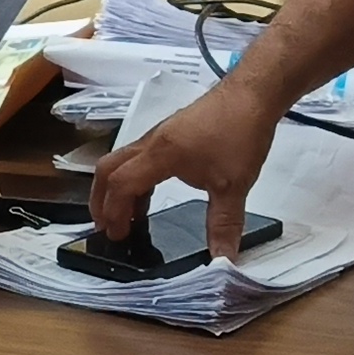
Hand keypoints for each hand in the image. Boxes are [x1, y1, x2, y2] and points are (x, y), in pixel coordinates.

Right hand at [88, 71, 280, 251]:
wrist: (253, 93)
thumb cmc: (240, 134)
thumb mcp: (234, 186)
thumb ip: (224, 225)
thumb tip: (223, 261)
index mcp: (159, 155)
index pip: (120, 184)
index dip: (114, 213)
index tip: (118, 238)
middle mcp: (151, 142)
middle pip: (108, 169)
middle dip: (100, 200)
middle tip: (107, 228)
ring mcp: (159, 135)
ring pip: (122, 162)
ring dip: (118, 189)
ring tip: (127, 219)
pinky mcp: (170, 132)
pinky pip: (139, 158)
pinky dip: (135, 180)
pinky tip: (150, 196)